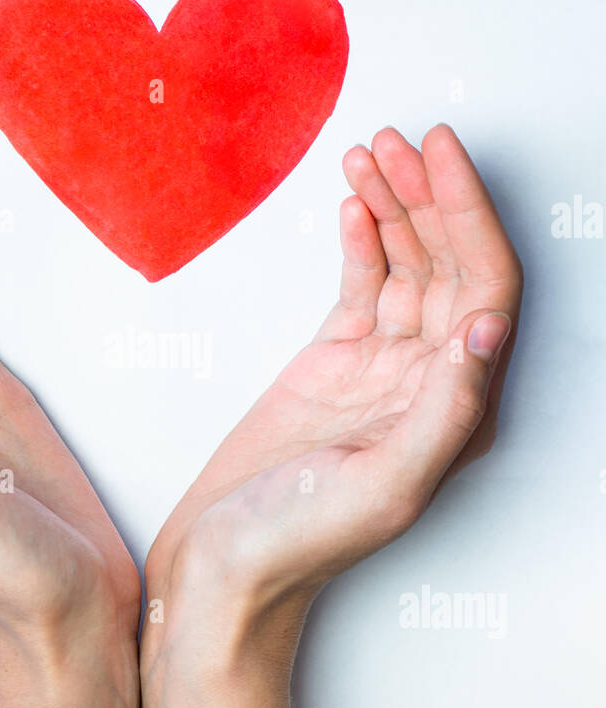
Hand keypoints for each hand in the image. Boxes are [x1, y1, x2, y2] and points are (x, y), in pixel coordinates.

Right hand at [144, 125, 522, 662]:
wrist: (221, 570)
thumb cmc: (293, 547)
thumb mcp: (379, 488)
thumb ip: (443, 412)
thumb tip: (487, 332)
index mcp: (456, 411)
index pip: (484, 289)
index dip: (470, 215)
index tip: (441, 154)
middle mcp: (428, 384)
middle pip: (450, 265)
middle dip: (431, 194)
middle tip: (404, 137)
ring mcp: (380, 370)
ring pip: (407, 266)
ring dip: (397, 205)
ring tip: (375, 149)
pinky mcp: (332, 365)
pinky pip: (361, 286)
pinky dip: (361, 239)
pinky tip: (353, 202)